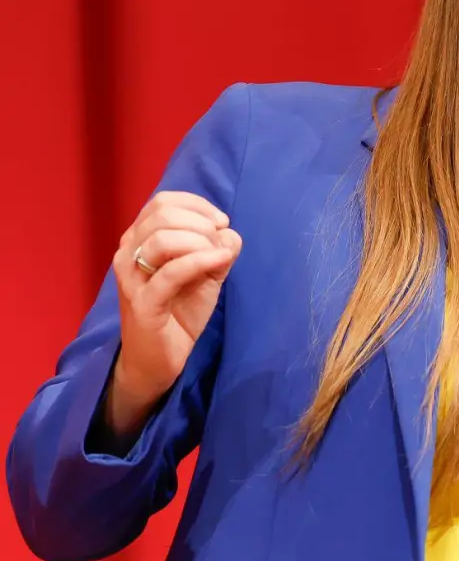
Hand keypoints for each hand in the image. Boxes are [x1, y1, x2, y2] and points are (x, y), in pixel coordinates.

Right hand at [107, 191, 240, 439]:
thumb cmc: (180, 310)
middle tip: (219, 242)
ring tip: (220, 256)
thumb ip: (217, 248)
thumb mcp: (206, 273)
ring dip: (200, 241)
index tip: (221, 222)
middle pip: (162, 214)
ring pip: (162, 239)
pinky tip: (221, 261)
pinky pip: (171, 272)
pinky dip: (201, 261)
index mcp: (139, 239)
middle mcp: (127, 253)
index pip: (163, 201)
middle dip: (201, 223)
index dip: (197, 205)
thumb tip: (229, 231)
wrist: (159, 358)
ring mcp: (131, 278)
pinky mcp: (142, 304)